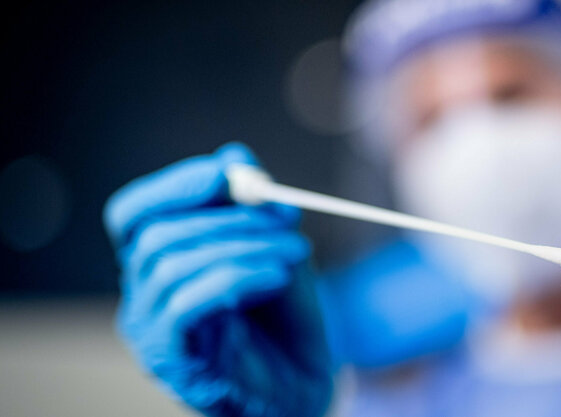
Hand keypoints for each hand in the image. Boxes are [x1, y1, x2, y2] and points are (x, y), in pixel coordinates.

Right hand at [104, 143, 331, 416]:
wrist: (306, 387)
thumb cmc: (286, 323)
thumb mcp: (275, 251)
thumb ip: (253, 210)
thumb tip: (236, 155)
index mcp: (158, 266)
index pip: (133, 214)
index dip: (174, 185)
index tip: (226, 171)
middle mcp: (143, 298)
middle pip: (156, 235)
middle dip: (228, 215)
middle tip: (286, 214)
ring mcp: (152, 332)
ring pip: (171, 264)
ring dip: (243, 245)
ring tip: (296, 249)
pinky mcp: (172, 360)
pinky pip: (187, 305)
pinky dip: (235, 278)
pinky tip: (276, 276)